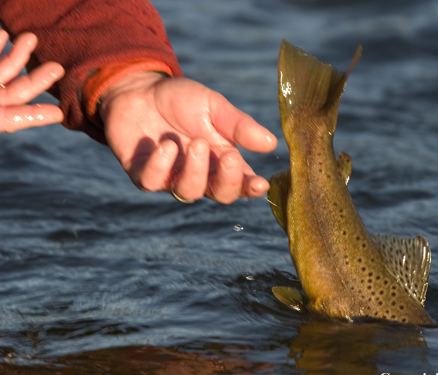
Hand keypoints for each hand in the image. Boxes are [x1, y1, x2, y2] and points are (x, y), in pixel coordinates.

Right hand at [0, 30, 63, 131]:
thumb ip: (6, 117)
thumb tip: (49, 113)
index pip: (13, 119)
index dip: (35, 116)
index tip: (58, 114)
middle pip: (16, 91)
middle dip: (36, 79)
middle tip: (58, 69)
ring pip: (5, 69)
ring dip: (18, 54)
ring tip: (31, 38)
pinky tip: (6, 34)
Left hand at [100, 72, 276, 203]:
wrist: (139, 88)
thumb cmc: (180, 99)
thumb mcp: (214, 106)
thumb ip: (238, 125)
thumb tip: (270, 143)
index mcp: (221, 160)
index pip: (241, 184)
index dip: (250, 189)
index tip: (260, 184)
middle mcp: (199, 173)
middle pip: (219, 195)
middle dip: (226, 180)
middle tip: (229, 156)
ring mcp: (171, 177)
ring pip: (188, 192)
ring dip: (195, 170)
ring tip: (195, 143)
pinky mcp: (142, 174)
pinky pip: (153, 183)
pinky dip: (161, 167)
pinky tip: (166, 146)